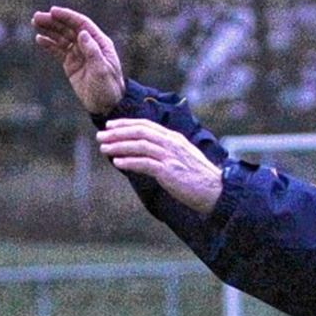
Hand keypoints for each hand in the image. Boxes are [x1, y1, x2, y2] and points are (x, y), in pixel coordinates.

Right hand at [32, 6, 125, 114]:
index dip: (67, 17)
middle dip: (54, 22)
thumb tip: (82, 33)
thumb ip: (92, 51)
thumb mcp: (102, 70)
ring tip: (35, 23)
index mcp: (99, 43)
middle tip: (37, 17)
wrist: (106, 106)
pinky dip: (49, 45)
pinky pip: (59, 51)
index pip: (82, 24)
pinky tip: (39, 39)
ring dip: (49, 30)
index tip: (53, 11)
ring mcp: (79, 54)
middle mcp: (88, 45)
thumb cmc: (108, 88)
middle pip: (69, 29)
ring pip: (62, 38)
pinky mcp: (71, 65)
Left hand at [96, 118, 223, 213]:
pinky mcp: (169, 171)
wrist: (215, 191)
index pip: (146, 125)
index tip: (110, 126)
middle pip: (140, 132)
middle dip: (117, 133)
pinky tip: (117, 163)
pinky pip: (145, 163)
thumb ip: (165, 153)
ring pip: (139, 146)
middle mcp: (171, 143)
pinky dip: (129, 162)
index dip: (126, 124)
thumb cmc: (197, 178)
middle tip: (100, 136)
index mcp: (174, 138)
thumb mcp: (181, 159)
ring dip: (119, 146)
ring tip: (104, 149)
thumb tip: (145, 154)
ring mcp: (170, 156)